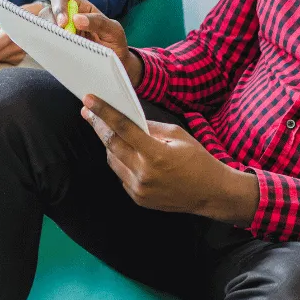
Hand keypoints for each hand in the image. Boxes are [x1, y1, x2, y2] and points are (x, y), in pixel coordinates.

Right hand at [41, 0, 141, 85]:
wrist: (115, 63)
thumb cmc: (115, 43)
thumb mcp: (114, 31)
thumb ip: (99, 22)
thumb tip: (76, 18)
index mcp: (82, 8)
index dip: (58, 7)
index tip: (63, 23)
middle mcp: (68, 18)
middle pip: (48, 12)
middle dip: (49, 22)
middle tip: (60, 37)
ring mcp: (62, 32)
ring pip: (44, 27)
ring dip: (47, 34)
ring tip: (59, 45)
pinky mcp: (58, 45)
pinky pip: (46, 43)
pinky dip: (47, 45)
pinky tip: (55, 52)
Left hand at [81, 95, 258, 222]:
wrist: (211, 193)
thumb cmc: (198, 160)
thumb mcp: (178, 135)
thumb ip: (151, 127)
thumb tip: (129, 119)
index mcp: (156, 154)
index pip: (123, 128)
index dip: (104, 113)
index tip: (89, 101)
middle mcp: (144, 173)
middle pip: (111, 144)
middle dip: (98, 126)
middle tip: (88, 112)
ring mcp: (139, 189)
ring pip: (112, 160)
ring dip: (110, 144)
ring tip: (109, 131)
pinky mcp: (138, 198)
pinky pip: (121, 175)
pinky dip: (121, 162)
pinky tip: (127, 154)